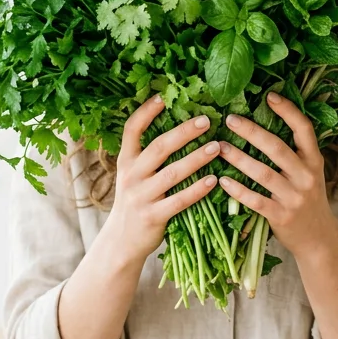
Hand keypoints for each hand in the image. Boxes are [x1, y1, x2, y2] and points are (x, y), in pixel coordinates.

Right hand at [103, 96, 220, 263]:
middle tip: (206, 121)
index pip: (131, 130)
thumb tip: (179, 129)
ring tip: (217, 147)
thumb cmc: (135, 202)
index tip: (163, 96)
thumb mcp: (133, 176)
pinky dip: (197, 190)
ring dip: (196, 158)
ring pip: (172, 173)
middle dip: (184, 132)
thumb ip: (148, 156)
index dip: (146, 112)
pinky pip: (179, 200)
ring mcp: (141, 196)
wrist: (121, 241)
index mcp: (126, 161)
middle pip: (159, 147)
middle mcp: (131, 175)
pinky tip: (214, 180)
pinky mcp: (153, 216)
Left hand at [217, 92, 337, 259]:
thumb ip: (294, 153)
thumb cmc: (308, 199)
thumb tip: (265, 122)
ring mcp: (294, 197)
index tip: (268, 96)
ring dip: (239, 159)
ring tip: (219, 147)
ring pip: (263, 174)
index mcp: (314, 161)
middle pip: (277, 148)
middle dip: (252, 132)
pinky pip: (256, 201)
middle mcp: (306, 176)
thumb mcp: (310, 173)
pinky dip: (238, 190)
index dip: (288, 111)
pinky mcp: (282, 217)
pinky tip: (221, 181)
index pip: (304, 129)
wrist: (319, 239)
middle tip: (230, 119)